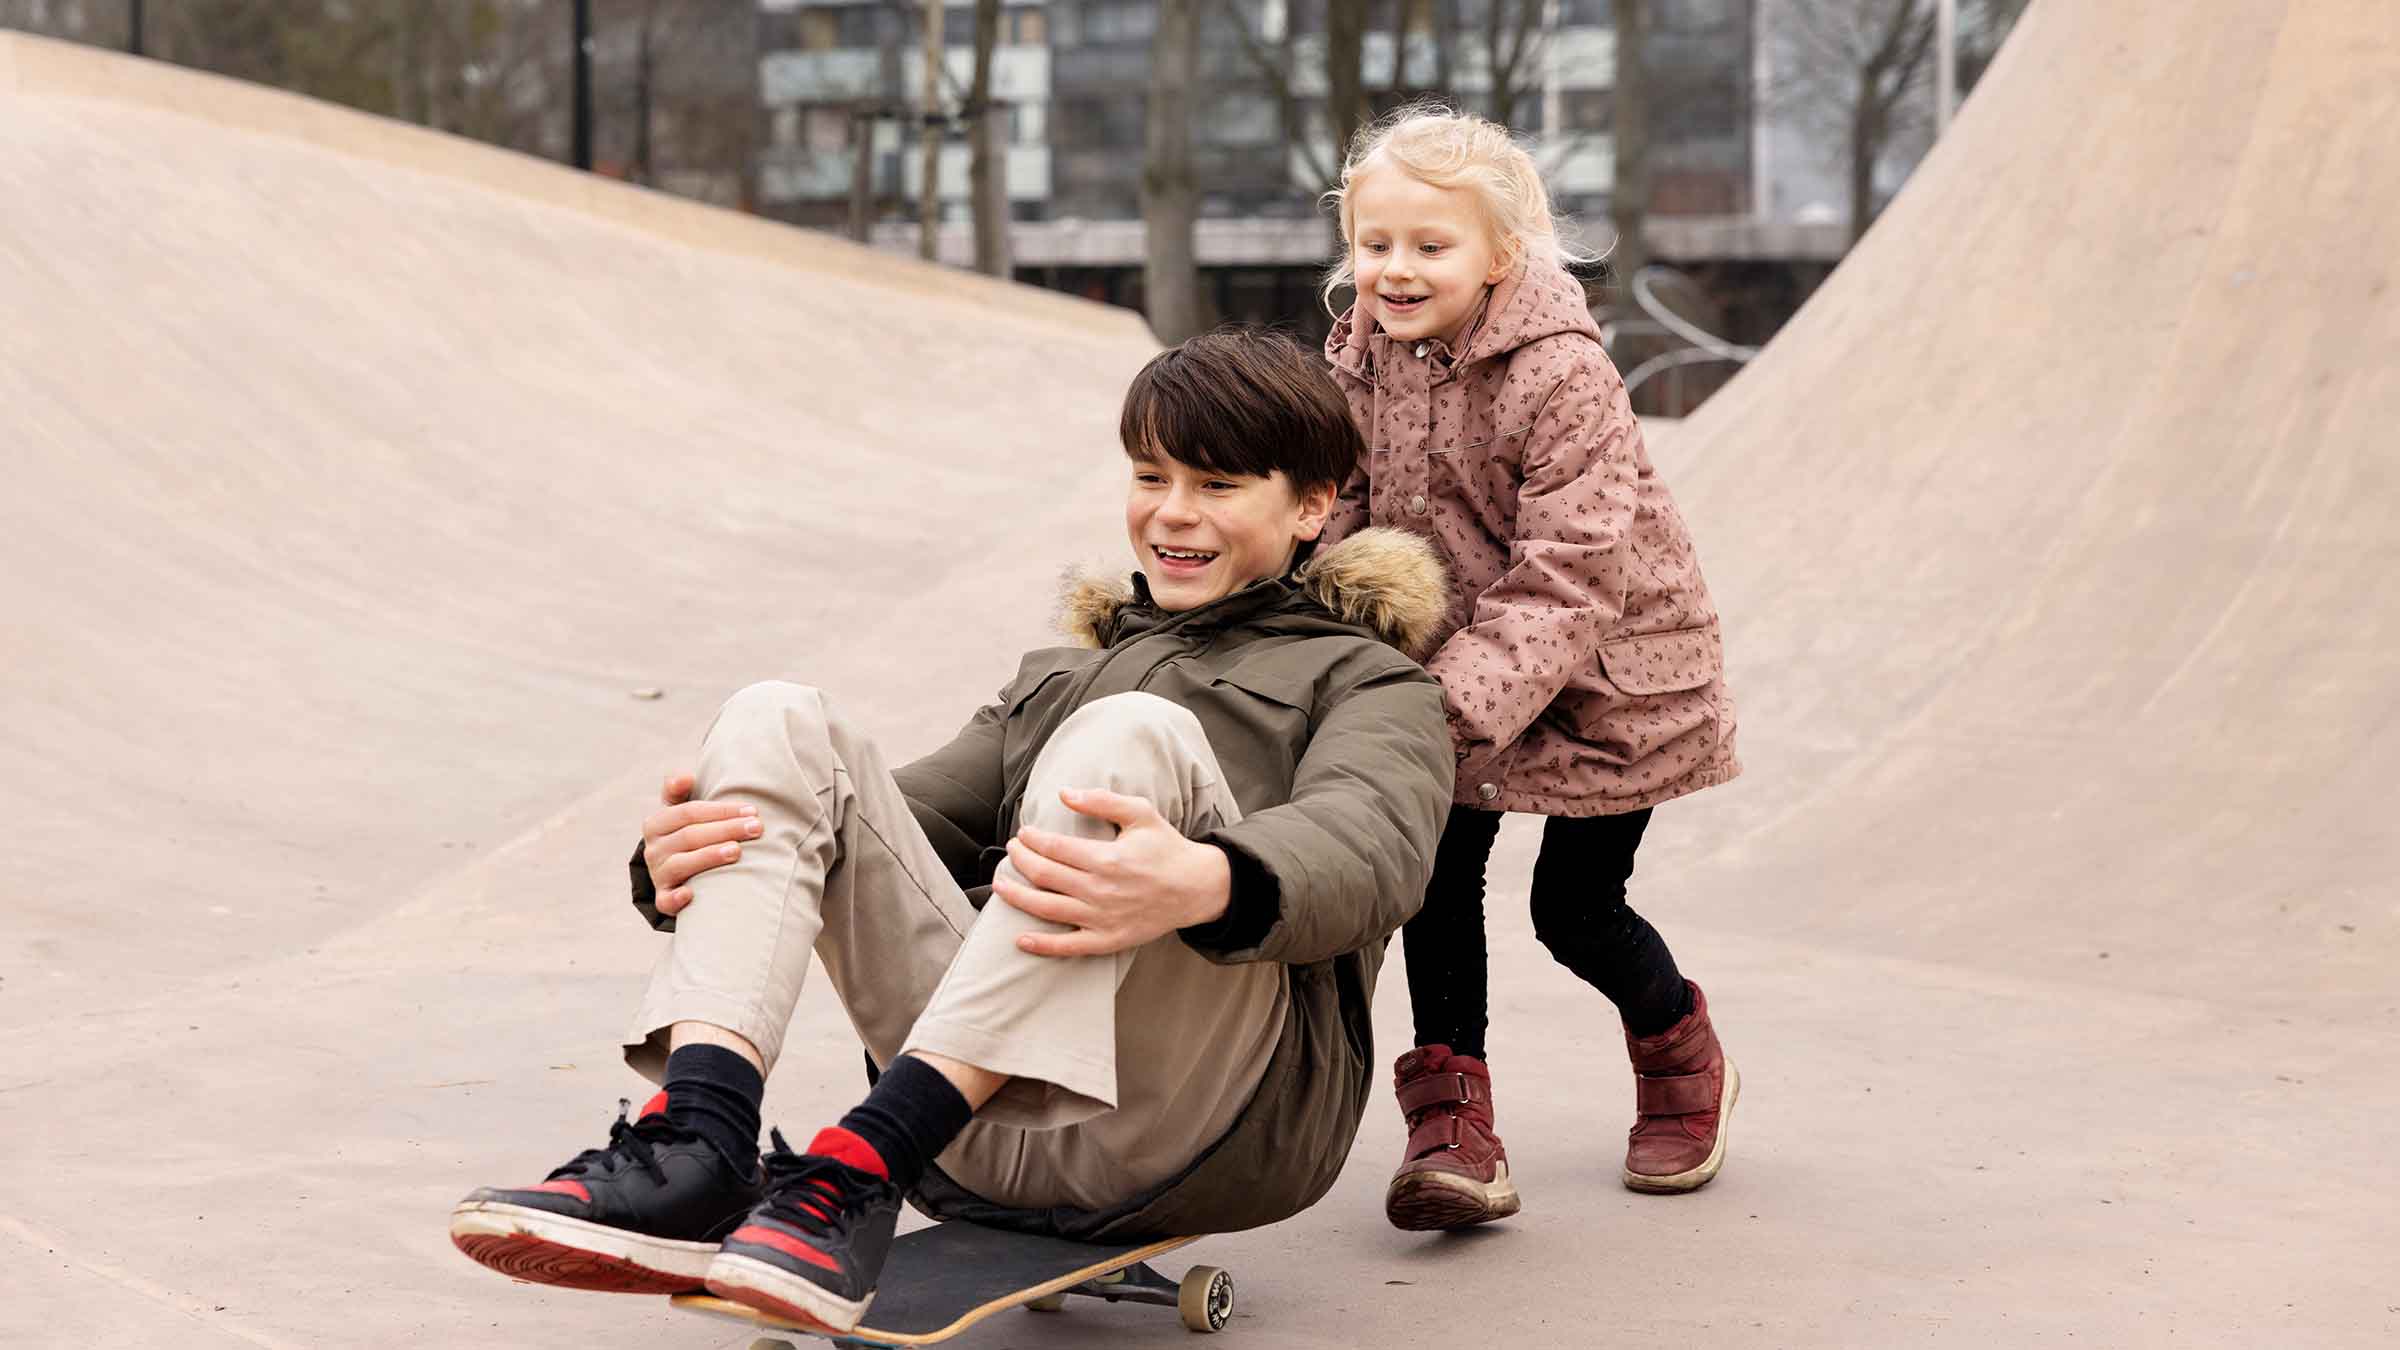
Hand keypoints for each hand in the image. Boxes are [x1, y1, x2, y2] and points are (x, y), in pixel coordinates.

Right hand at [643, 772, 759, 917]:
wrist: (672, 871)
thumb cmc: (686, 833)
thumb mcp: (678, 810)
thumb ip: (678, 790)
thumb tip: (685, 777)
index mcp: (656, 823)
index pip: (690, 812)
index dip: (722, 810)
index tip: (751, 810)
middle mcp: (653, 849)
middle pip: (690, 836)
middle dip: (726, 830)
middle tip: (756, 828)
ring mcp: (658, 874)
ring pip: (681, 864)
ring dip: (709, 857)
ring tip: (736, 851)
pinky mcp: (663, 899)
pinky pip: (666, 901)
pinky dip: (676, 899)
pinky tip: (691, 894)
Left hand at [994, 787, 1231, 958]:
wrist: (1195, 888)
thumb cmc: (1165, 848)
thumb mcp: (1140, 813)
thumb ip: (1102, 801)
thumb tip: (1064, 793)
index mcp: (1106, 858)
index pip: (1053, 847)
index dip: (1031, 839)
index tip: (1023, 833)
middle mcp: (1100, 890)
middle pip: (1044, 875)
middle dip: (1020, 861)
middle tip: (1011, 851)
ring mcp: (1102, 918)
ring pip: (1047, 908)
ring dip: (1017, 897)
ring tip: (999, 886)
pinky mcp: (1107, 940)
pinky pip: (1068, 947)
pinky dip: (1042, 945)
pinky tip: (1021, 939)